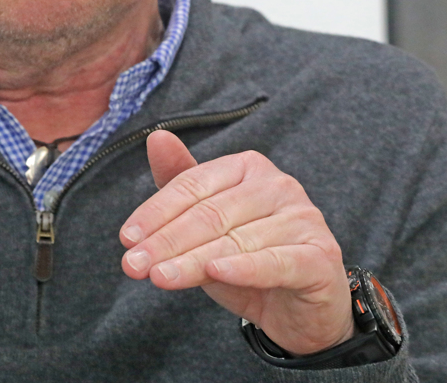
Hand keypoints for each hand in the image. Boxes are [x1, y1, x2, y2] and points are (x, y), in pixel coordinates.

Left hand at [119, 130, 353, 355]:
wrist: (300, 309)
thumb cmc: (248, 258)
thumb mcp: (207, 225)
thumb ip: (181, 186)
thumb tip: (156, 137)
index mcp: (248, 167)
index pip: (192, 186)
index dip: (155, 212)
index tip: (126, 238)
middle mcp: (279, 186)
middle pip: (210, 214)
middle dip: (166, 241)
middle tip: (133, 265)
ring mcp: (304, 219)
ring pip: (235, 240)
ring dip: (191, 261)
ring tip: (158, 277)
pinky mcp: (321, 257)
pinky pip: (276, 261)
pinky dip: (244, 268)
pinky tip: (216, 273)